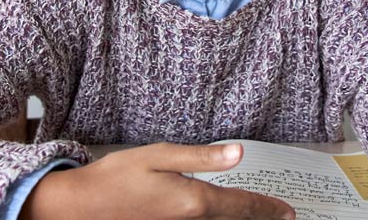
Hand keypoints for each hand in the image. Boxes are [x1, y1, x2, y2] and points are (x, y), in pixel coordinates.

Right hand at [20, 142, 295, 219]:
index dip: (267, 209)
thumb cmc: (115, 178)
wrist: (80, 207)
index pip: (241, 207)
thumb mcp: (159, 155)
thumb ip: (201, 157)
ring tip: (256, 218)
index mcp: (193, 201)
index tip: (287, 213)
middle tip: (281, 217)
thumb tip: (237, 154)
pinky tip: (219, 219)